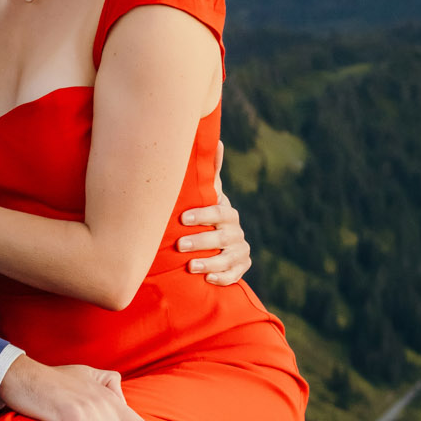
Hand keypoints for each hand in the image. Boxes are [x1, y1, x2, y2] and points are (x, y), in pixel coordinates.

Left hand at [177, 143, 250, 284]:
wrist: (214, 242)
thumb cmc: (203, 214)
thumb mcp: (206, 195)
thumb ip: (209, 172)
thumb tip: (217, 140)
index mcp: (227, 213)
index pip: (219, 212)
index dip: (203, 215)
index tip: (182, 219)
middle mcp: (236, 231)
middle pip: (223, 236)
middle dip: (202, 241)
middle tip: (180, 245)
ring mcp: (239, 250)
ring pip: (229, 257)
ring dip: (211, 262)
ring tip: (191, 267)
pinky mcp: (240, 268)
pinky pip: (236, 275)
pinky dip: (224, 278)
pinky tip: (208, 280)